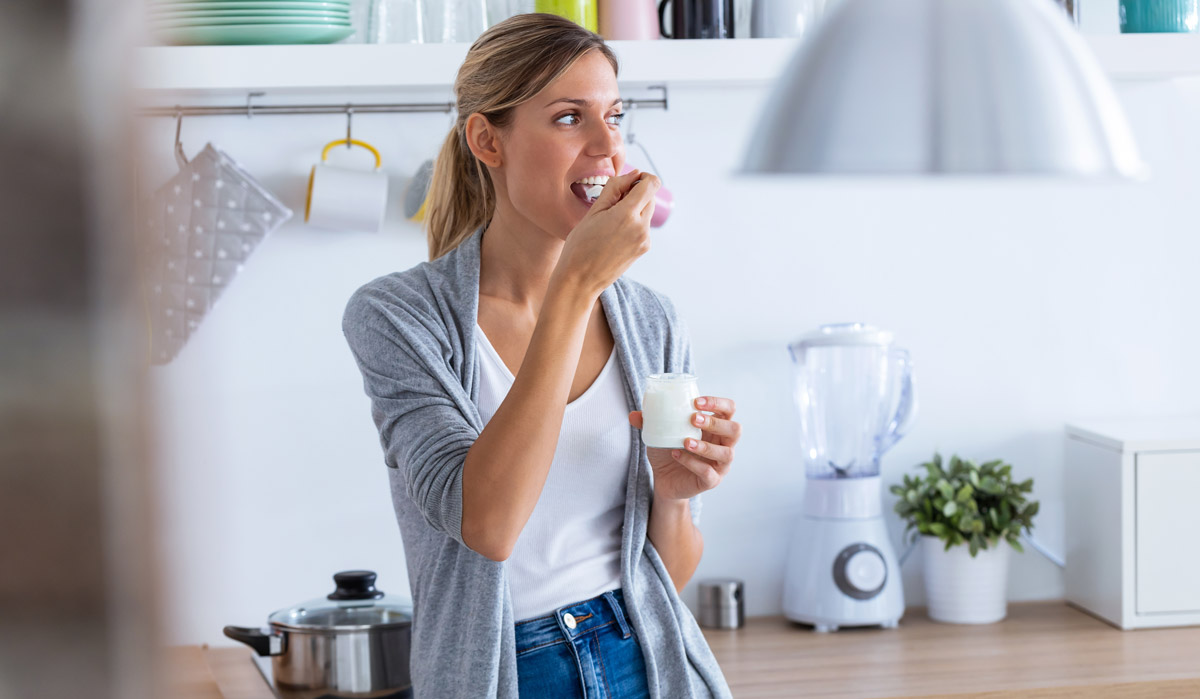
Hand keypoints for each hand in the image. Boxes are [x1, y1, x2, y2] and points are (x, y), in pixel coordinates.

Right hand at [551, 169, 660, 298]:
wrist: (580, 280)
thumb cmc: (580, 245)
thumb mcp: (593, 211)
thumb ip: (615, 188)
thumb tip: (633, 175)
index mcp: (627, 214)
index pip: (652, 184)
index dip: (642, 178)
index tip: (629, 182)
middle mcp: (641, 227)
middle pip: (650, 197)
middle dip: (636, 194)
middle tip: (612, 204)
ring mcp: (644, 240)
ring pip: (647, 212)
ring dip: (634, 209)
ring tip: (610, 222)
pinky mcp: (643, 249)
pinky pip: (643, 227)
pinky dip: (632, 224)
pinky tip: (613, 234)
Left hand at [628, 395, 740, 501]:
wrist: (663, 479)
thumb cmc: (668, 450)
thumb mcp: (660, 432)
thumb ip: (650, 421)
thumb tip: (633, 415)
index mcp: (715, 427)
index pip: (729, 409)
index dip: (718, 403)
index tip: (696, 401)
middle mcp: (723, 444)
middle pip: (734, 429)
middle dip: (715, 423)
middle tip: (693, 419)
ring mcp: (720, 464)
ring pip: (726, 453)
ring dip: (706, 446)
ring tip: (685, 441)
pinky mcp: (711, 480)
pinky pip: (708, 472)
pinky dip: (692, 463)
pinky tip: (677, 455)